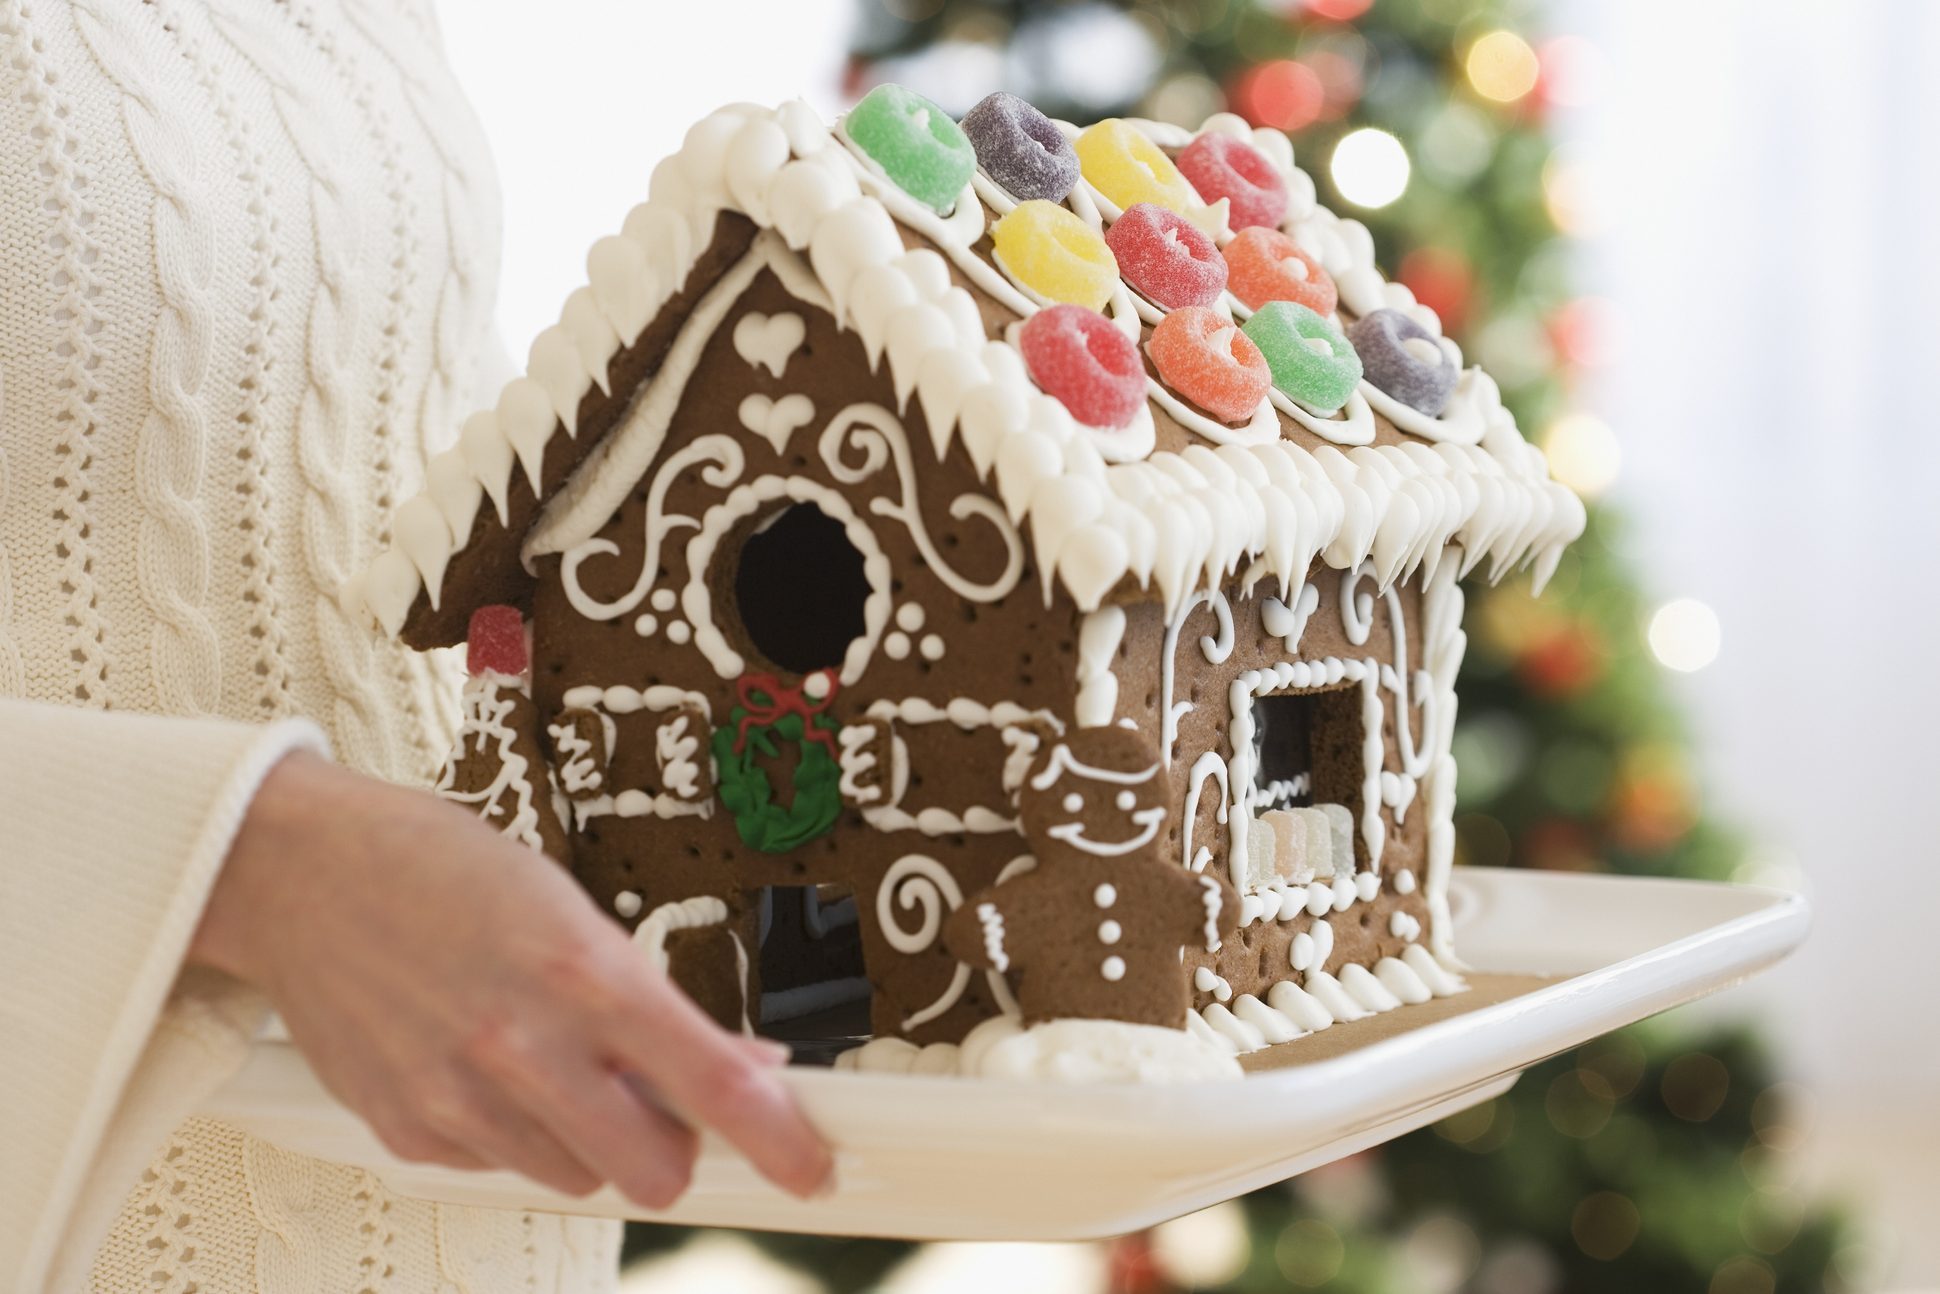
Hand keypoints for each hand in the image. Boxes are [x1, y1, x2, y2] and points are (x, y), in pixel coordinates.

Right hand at [189, 751, 831, 1206]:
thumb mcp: (572, 911)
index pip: (709, 1082)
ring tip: (547, 1057)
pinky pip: (498, 1167)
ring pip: (576, 1177)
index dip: (776, 1138)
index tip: (812, 1168)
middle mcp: (525, 1047)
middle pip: (651, 1172)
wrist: (304, 874)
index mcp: (584, 973)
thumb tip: (744, 1068)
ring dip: (585, 1138)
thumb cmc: (445, 872)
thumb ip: (654, 1004)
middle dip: (670, 1150)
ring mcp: (459, 1098)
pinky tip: (481, 1064)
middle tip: (656, 1102)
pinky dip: (511, 1132)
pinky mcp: (407, 1130)